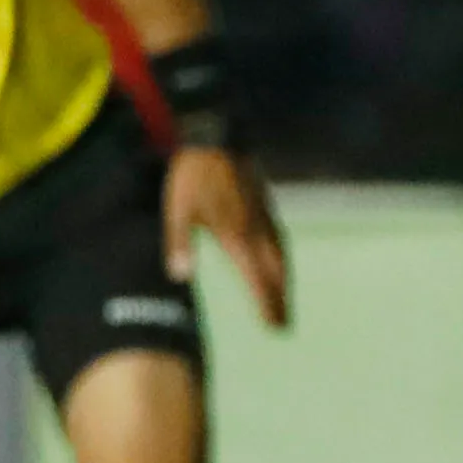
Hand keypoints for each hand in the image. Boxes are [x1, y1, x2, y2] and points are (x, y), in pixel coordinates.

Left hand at [161, 140, 290, 332]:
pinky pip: (278, 238)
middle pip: (274, 270)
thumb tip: (180, 275)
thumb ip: (179, 243)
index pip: (256, 276)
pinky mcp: (263, 203)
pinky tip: (278, 260)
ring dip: (283, 280)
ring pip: (280, 254)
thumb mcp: (177, 209)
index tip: (273, 326)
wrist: (214, 135)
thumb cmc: (192, 174)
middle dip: (279, 299)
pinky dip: (281, 257)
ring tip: (285, 301)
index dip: (266, 302)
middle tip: (284, 326)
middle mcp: (256, 228)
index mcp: (236, 234)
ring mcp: (263, 215)